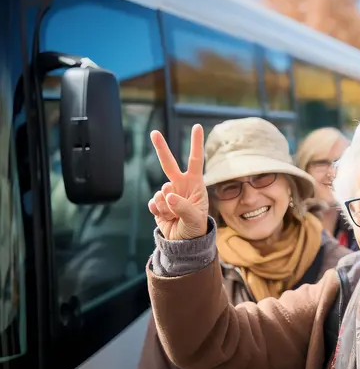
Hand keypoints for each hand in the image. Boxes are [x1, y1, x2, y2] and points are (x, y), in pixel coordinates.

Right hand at [147, 124, 209, 239]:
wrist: (184, 242)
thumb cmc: (196, 228)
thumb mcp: (194, 219)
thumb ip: (183, 207)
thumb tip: (167, 195)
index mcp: (194, 184)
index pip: (195, 160)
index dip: (195, 143)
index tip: (197, 126)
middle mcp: (180, 185)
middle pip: (168, 164)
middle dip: (161, 148)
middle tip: (154, 132)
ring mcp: (168, 194)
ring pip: (160, 193)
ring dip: (165, 206)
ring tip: (175, 216)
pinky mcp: (158, 204)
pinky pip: (153, 203)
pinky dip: (158, 211)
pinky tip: (166, 218)